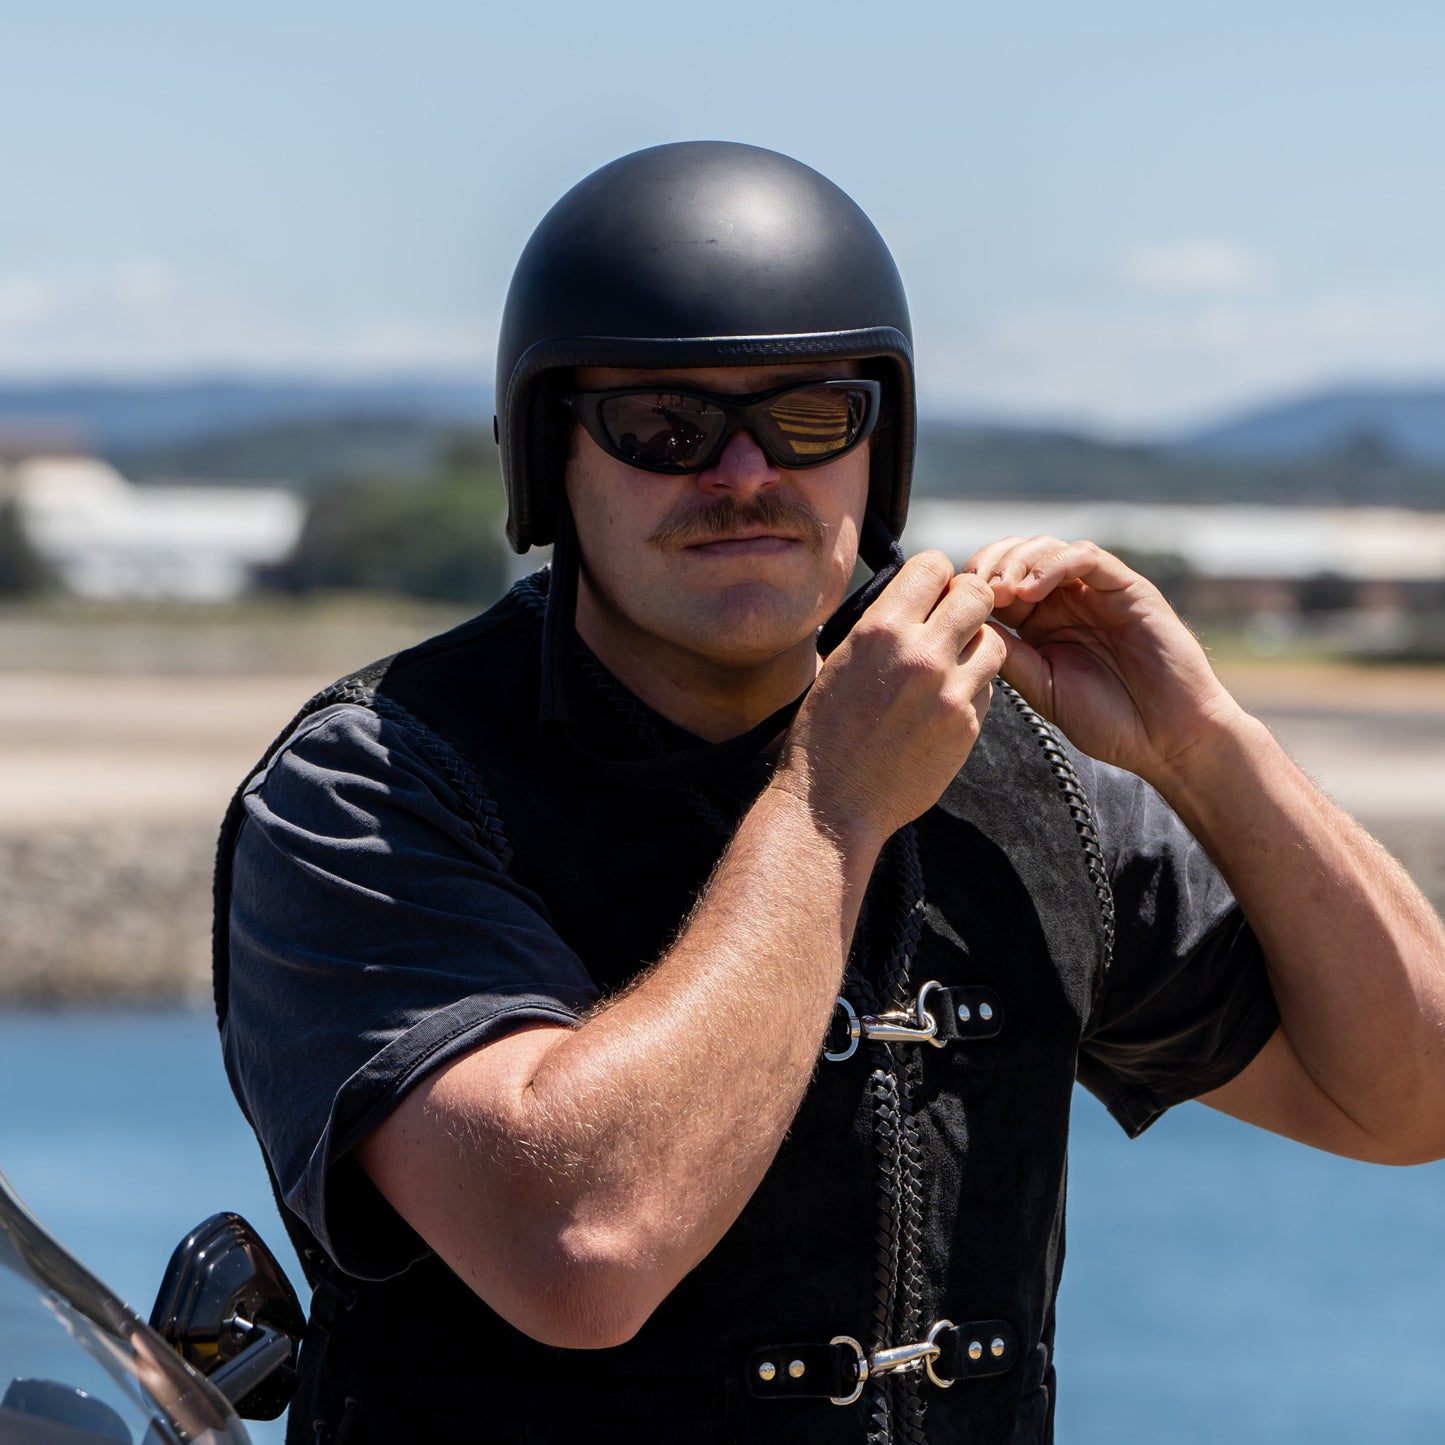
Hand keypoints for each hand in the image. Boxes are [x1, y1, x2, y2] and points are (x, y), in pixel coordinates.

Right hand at [777, 551, 1005, 843]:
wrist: (831, 804)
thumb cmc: (823, 733)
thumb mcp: (838, 662)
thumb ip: (879, 627)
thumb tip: (909, 600)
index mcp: (880, 630)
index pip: (934, 565)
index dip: (935, 577)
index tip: (929, 595)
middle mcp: (920, 654)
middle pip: (978, 594)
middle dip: (967, 603)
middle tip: (951, 624)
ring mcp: (950, 692)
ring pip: (995, 641)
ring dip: (977, 647)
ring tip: (951, 666)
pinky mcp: (967, 726)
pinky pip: (988, 688)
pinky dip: (973, 689)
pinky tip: (944, 705)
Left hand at [962, 536, 1245, 783]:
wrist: (1169, 739)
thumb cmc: (1109, 722)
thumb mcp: (1042, 689)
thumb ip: (1007, 655)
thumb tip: (962, 625)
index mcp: (1038, 624)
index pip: (995, 586)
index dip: (970, 586)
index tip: (950, 604)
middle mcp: (1064, 601)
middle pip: (1016, 557)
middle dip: (987, 565)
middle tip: (973, 589)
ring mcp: (1095, 592)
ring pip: (1047, 549)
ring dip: (1016, 561)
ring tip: (1000, 590)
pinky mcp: (1127, 588)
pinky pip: (1087, 558)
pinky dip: (1054, 564)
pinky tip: (1030, 589)